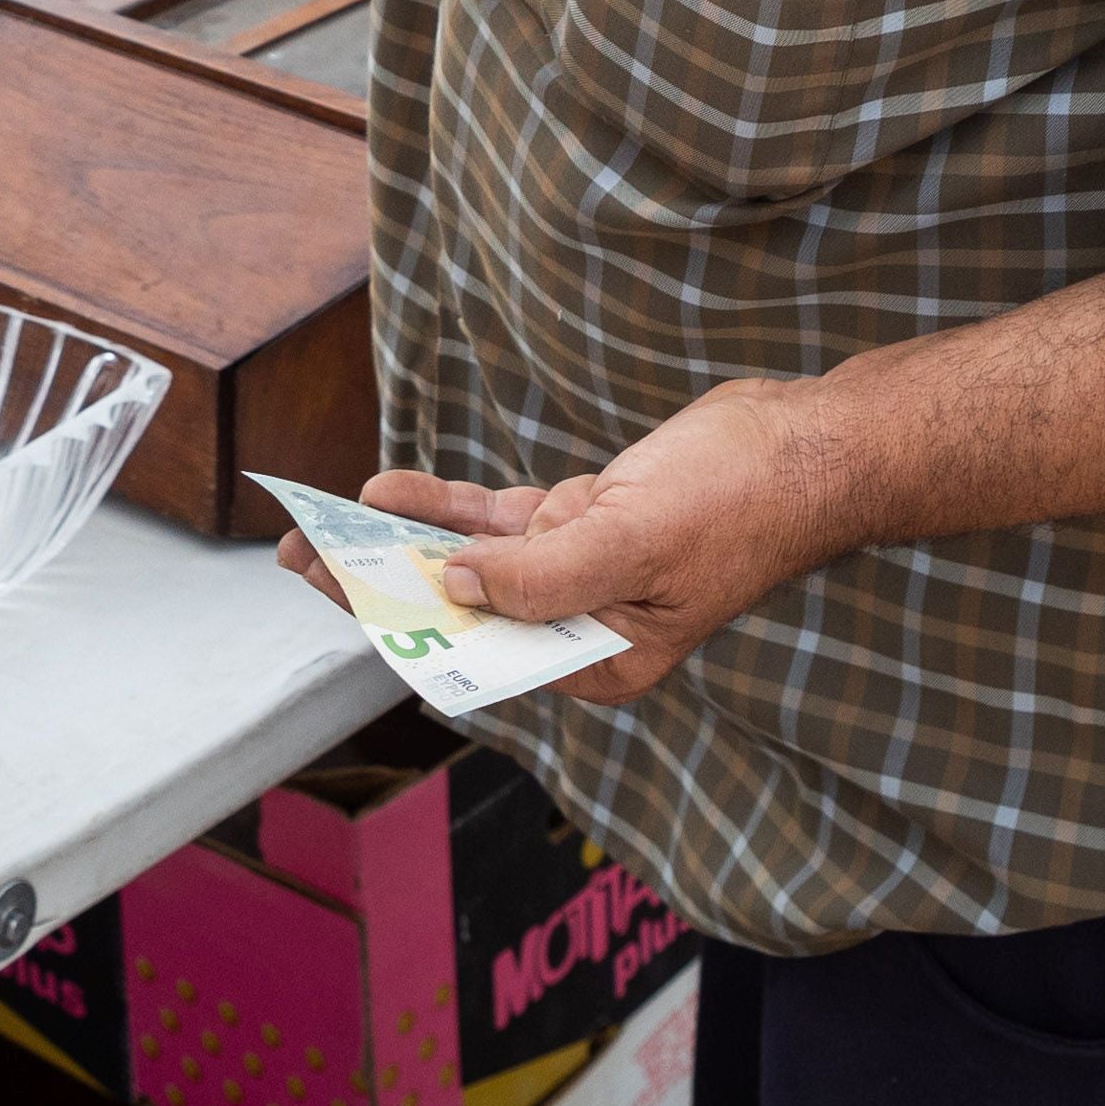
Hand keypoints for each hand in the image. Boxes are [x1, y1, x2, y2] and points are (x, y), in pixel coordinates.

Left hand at [271, 384, 859, 705]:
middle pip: (461, 610)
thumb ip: (541, 577)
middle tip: (299, 554)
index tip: (335, 589)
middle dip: (379, 583)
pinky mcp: (584, 523)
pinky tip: (390, 488)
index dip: (400, 623)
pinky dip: (444, 506)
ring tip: (323, 522)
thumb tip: (454, 588)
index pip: (478, 653)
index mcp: (599, 660)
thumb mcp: (633, 541)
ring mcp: (579, 571)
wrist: (806, 445)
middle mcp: (582, 625)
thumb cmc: (737, 502)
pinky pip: (496, 520)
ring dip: (399, 540)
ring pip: (469, 561)